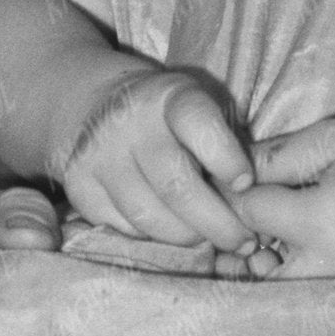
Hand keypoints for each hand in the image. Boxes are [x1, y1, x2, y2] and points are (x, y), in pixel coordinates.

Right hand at [54, 55, 261, 256]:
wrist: (93, 105)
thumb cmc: (169, 115)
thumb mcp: (201, 108)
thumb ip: (227, 144)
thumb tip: (255, 202)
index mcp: (169, 96)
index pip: (197, 122)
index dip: (226, 157)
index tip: (245, 183)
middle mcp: (128, 123)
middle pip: (175, 186)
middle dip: (218, 223)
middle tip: (244, 239)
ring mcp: (98, 156)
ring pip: (148, 216)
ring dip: (188, 237)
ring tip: (211, 239)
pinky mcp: (79, 187)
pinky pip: (124, 228)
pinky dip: (154, 238)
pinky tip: (171, 230)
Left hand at [234, 105, 334, 284]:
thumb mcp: (330, 138)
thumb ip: (274, 160)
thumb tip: (228, 178)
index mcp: (324, 224)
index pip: (249, 218)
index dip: (235, 195)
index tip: (237, 181)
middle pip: (263, 281)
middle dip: (247, 256)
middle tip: (250, 226)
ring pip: (295, 301)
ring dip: (277, 276)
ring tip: (276, 242)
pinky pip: (328, 303)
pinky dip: (310, 286)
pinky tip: (311, 255)